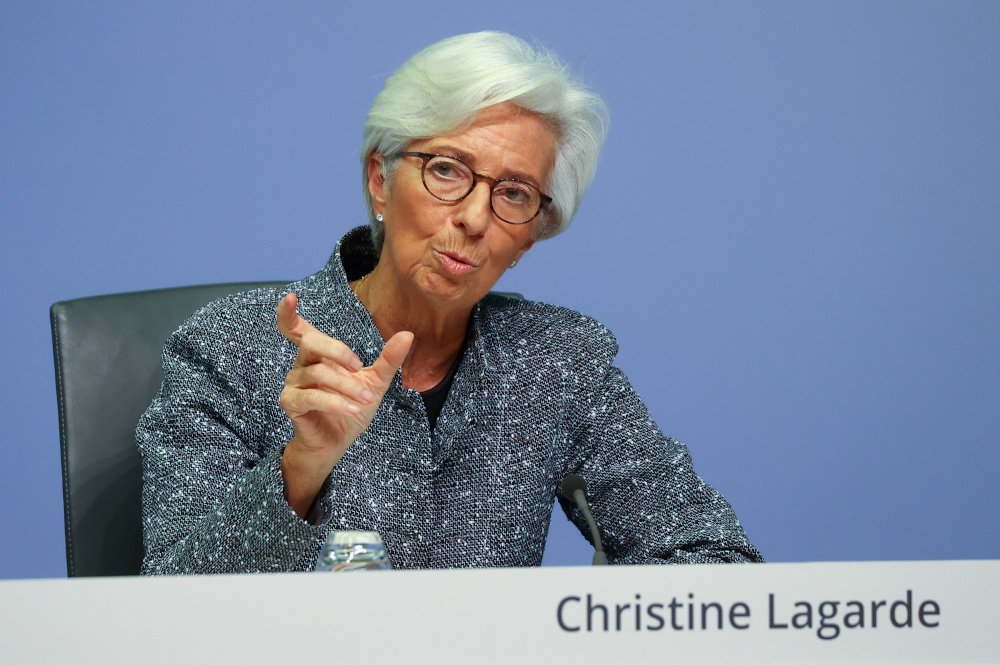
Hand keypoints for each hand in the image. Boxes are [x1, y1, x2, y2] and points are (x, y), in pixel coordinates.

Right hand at [276, 292, 412, 516]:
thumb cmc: (352, 407)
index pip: (295, 328)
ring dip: (347, 386)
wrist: (339, 441)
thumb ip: (389, 359)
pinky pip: (311, 397)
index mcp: (318, 355)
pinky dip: (335, 402)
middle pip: (311, 342)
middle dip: (338, 351)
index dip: (288, 312)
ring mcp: (293, 384)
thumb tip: (408, 334)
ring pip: (318, 374)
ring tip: (366, 399)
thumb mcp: (376, 381)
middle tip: (359, 367)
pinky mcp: (291, 404)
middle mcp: (302, 365)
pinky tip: (352, 409)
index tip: (290, 296)